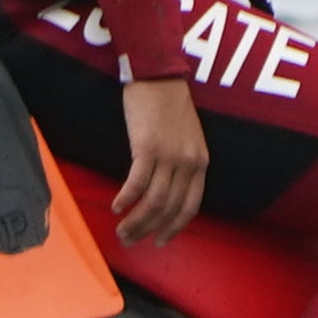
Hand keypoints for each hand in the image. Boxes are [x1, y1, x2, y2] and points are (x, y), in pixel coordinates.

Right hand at [111, 76, 212, 246]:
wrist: (158, 76)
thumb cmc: (169, 105)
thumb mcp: (188, 137)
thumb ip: (182, 163)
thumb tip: (166, 190)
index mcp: (200, 162)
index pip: (190, 206)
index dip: (174, 227)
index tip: (160, 240)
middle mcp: (188, 162)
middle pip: (169, 208)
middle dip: (149, 230)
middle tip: (131, 241)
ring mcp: (169, 156)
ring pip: (153, 202)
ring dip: (135, 221)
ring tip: (121, 231)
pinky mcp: (147, 147)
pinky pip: (136, 183)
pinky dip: (126, 199)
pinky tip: (116, 207)